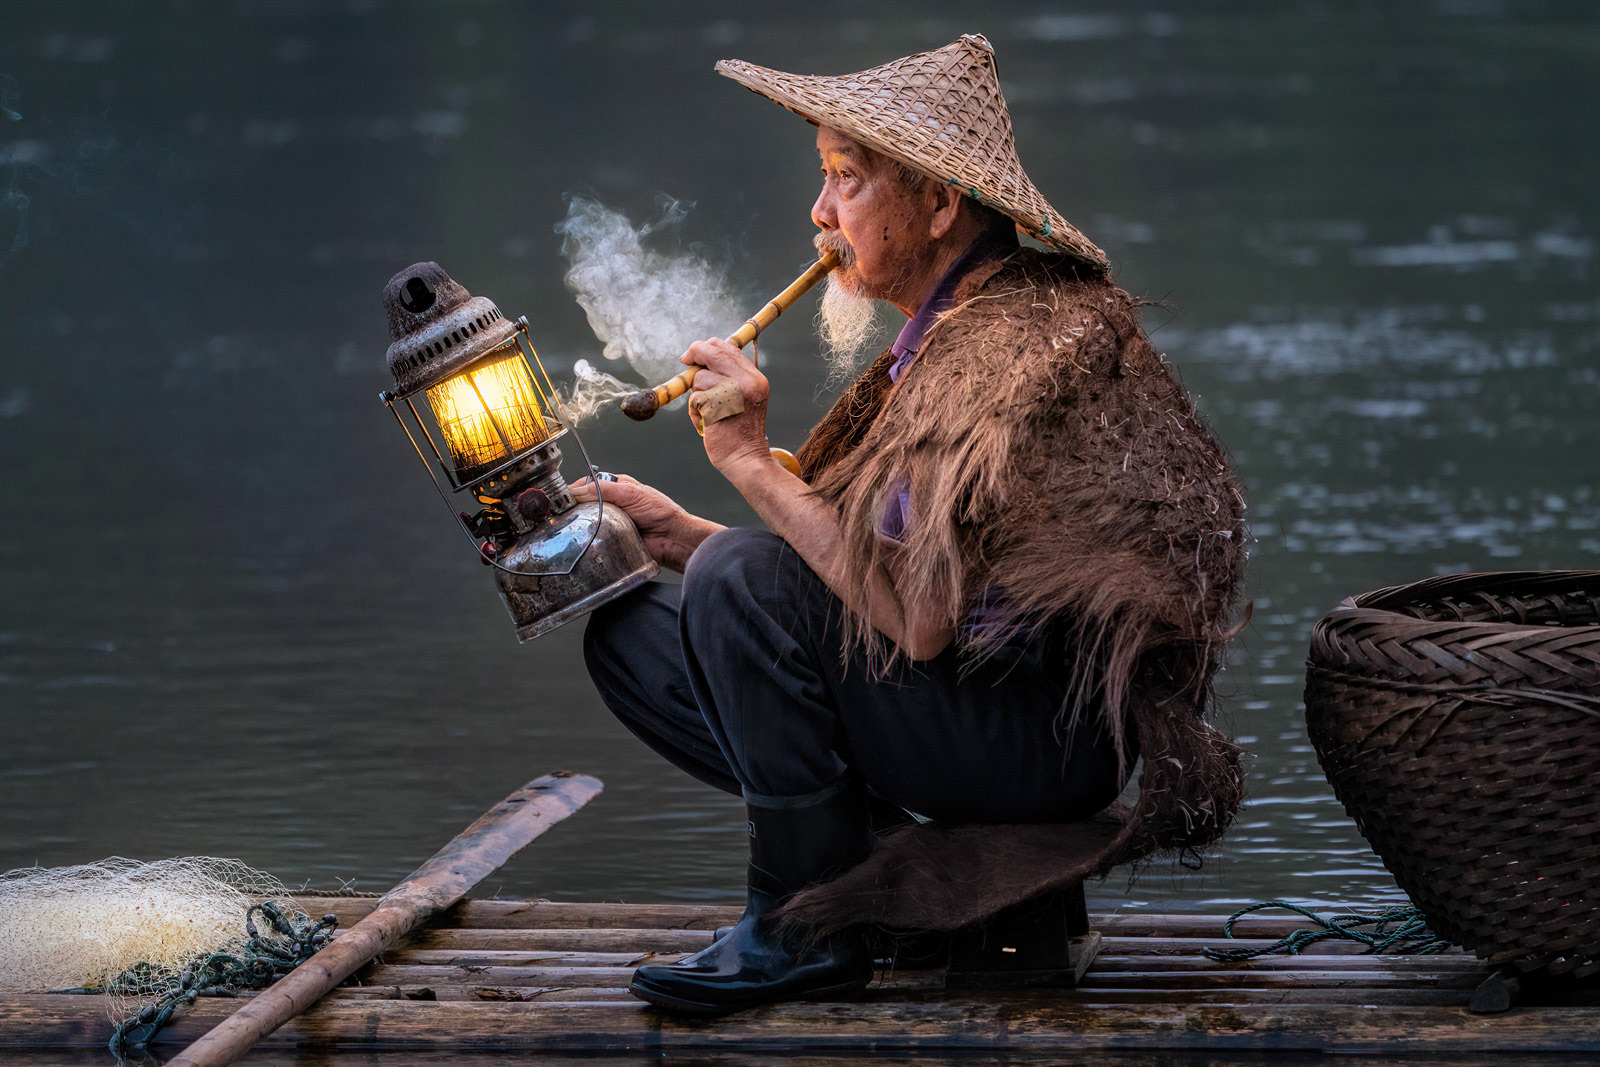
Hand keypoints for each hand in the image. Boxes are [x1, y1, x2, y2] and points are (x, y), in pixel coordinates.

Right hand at [570, 473, 722, 572]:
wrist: (672, 539)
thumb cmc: (660, 512)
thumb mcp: (631, 493)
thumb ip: (605, 489)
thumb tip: (579, 490)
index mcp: (617, 488)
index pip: (589, 485)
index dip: (574, 490)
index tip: (561, 497)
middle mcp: (612, 504)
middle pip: (585, 504)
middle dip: (574, 508)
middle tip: (562, 514)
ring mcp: (611, 522)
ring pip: (587, 522)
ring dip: (581, 524)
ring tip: (570, 527)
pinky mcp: (611, 540)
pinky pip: (595, 538)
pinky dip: (589, 539)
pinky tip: (582, 540)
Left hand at [681, 337, 774, 479]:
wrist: (746, 459)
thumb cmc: (738, 431)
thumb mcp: (741, 399)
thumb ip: (727, 378)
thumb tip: (698, 356)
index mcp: (755, 379)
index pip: (728, 349)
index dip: (707, 347)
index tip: (693, 355)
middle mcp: (748, 383)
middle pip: (714, 353)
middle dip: (695, 353)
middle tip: (684, 360)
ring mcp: (734, 394)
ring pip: (700, 378)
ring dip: (696, 394)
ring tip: (706, 412)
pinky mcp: (718, 407)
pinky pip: (695, 398)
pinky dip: (694, 410)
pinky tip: (705, 422)